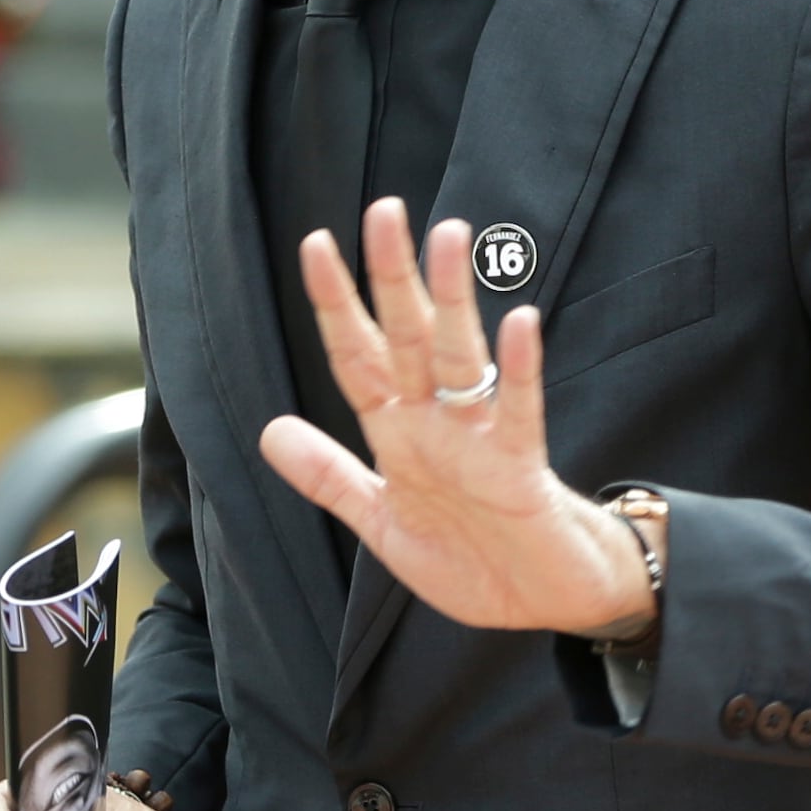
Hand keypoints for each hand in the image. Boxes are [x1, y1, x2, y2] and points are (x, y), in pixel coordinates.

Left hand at [256, 199, 657, 635]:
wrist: (542, 600)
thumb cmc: (472, 558)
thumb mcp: (382, 522)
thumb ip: (329, 477)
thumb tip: (269, 430)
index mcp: (399, 434)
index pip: (358, 357)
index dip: (336, 305)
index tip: (317, 243)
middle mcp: (436, 423)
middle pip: (408, 337)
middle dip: (394, 277)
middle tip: (385, 209)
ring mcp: (481, 440)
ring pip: (461, 357)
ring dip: (454, 300)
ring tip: (449, 239)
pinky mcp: (521, 468)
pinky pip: (520, 411)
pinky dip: (521, 369)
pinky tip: (520, 323)